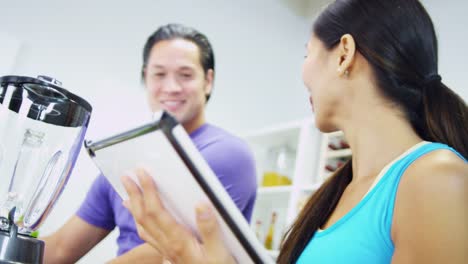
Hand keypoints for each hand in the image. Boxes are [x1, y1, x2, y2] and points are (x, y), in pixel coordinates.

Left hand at [121, 169, 235, 263]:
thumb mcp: (220, 252)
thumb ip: (211, 229)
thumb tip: (201, 205)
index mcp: (179, 241)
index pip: (156, 211)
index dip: (148, 191)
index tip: (143, 174)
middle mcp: (168, 245)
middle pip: (144, 217)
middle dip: (134, 195)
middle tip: (126, 177)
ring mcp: (166, 250)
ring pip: (143, 226)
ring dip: (134, 208)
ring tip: (127, 194)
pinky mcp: (169, 254)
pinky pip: (148, 237)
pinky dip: (140, 224)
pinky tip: (140, 220)